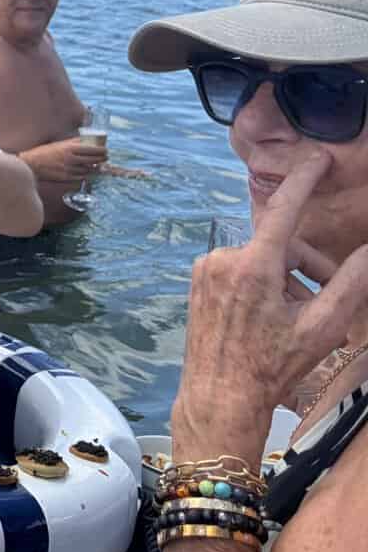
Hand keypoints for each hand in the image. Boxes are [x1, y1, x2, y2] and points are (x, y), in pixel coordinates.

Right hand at [20, 137, 108, 182]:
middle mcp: (71, 159)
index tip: (106, 150)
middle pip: (93, 160)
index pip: (92, 149)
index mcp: (70, 148)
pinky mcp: (67, 178)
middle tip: (105, 157)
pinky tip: (88, 171)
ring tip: (97, 164)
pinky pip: (82, 177)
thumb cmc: (45, 152)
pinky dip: (87, 174)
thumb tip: (87, 141)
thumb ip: (73, 143)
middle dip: (102, 159)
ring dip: (94, 167)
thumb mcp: (60, 144)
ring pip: (89, 169)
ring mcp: (70, 169)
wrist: (32, 164)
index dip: (102, 151)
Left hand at [171, 152, 367, 459]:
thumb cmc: (272, 366)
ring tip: (297, 322)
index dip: (304, 180)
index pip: (283, 209)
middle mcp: (224, 258)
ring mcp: (208, 268)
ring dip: (289, 282)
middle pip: (283, 246)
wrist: (220, 395)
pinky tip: (269, 320)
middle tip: (327, 306)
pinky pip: (242, 270)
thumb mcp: (323, 327)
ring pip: (264, 260)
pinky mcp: (200, 280)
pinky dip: (264, 286)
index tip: (318, 156)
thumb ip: (351, 284)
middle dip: (312, 270)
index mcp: (253, 265)